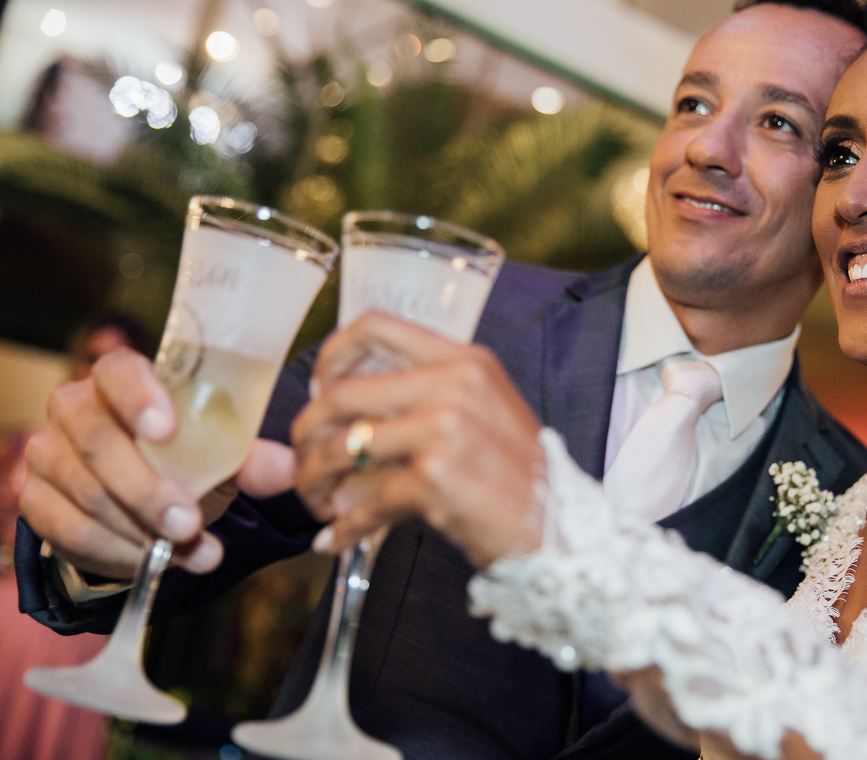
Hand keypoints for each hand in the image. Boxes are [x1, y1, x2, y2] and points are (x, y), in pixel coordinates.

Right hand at [18, 348, 294, 578]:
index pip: (118, 371)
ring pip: (85, 496)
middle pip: (98, 444)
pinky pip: (69, 533)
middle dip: (148, 491)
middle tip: (190, 524)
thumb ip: (254, 459)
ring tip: (192, 552)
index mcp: (121, 379)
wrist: (149, 495)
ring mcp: (49, 455)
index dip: (139, 397)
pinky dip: (117, 554)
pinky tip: (154, 562)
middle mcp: (75, 410)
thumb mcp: (223, 453)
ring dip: (141, 532)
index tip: (167, 429)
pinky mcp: (37, 501)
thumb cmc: (188, 457)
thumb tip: (291, 468)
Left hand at [293, 312, 544, 567]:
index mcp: (465, 361)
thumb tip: (349, 408)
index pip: (375, 327)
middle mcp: (455, 385)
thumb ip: (430, 397)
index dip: (330, 355)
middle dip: (306, 433)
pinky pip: (365, 501)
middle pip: (341, 392)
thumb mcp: (485, 414)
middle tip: (303, 462)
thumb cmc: (520, 480)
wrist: (563, 533)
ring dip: (315, 481)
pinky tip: (338, 539)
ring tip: (317, 502)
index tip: (317, 387)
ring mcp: (445, 429)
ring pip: (341, 447)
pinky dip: (344, 526)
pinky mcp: (436, 478)